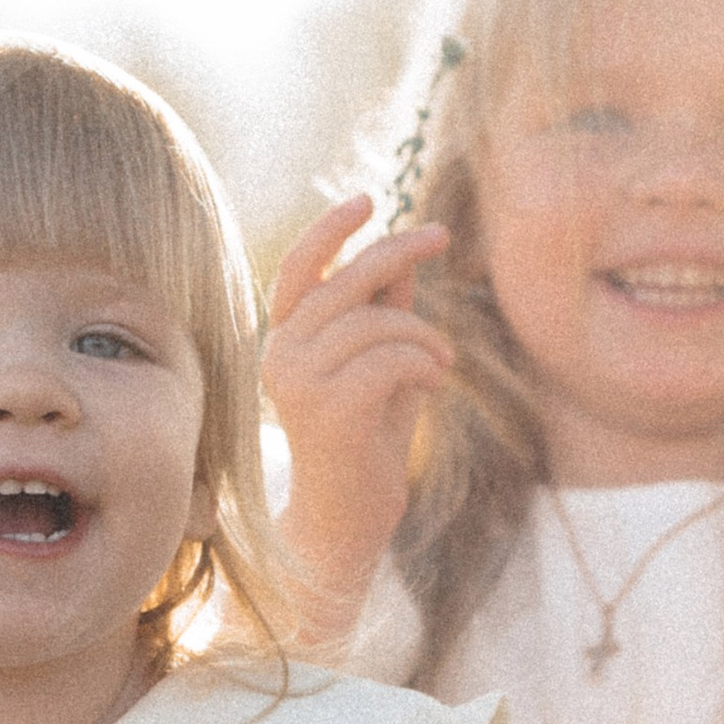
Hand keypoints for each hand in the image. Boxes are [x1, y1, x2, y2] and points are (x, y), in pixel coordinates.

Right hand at [262, 196, 454, 647]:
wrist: (346, 524)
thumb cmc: (366, 448)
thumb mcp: (379, 368)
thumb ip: (384, 314)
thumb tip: (404, 256)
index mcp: (285, 342)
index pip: (297, 268)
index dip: (330, 229)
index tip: (370, 199)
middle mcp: (280, 356)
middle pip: (344, 280)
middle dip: (398, 250)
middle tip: (442, 236)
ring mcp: (299, 383)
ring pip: (374, 321)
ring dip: (423, 335)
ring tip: (442, 364)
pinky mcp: (328, 410)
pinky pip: (389, 360)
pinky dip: (423, 366)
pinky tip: (431, 388)